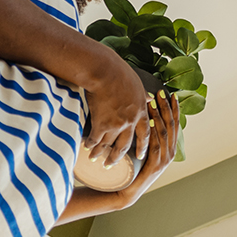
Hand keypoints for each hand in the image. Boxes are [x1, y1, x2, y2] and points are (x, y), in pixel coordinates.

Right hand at [79, 45, 150, 166]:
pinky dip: (90, 144)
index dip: (143, 146)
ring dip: (100, 153)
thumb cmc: (121, 74)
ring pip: (108, 144)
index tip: (141, 155)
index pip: (145, 134)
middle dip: (117, 157)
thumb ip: (143, 96)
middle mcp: (130, 122)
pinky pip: (95, 139)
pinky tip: (86, 146)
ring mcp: (115, 125)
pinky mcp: (101, 124)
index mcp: (141, 112)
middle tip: (111, 164)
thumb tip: (150, 98)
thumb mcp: (138, 84)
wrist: (106, 72)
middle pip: (125, 145)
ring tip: (94, 159)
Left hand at [116, 86, 179, 205]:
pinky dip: (155, 133)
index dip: (173, 109)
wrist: (126, 190)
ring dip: (160, 116)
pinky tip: (152, 122)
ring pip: (164, 133)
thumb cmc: (132, 167)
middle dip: (167, 107)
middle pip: (171, 125)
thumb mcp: (141, 148)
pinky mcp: (156, 166)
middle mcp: (170, 153)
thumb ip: (146, 135)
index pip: (173, 124)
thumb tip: (144, 115)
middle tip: (162, 93)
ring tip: (154, 102)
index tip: (171, 94)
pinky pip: (156, 145)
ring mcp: (164, 160)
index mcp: (168, 148)